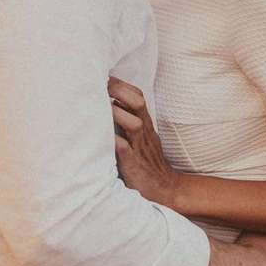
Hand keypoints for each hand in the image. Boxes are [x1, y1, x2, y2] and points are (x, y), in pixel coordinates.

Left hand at [109, 77, 176, 205]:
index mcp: (144, 124)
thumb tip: (108, 105)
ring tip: (101, 107)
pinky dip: (116, 142)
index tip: (104, 76)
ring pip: (134, 124)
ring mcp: (140, 148)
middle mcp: (143, 132)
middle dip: (119, 91)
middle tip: (100, 84)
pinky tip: (106, 136)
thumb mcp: (141, 138)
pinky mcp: (134, 165)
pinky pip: (126, 151)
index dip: (122, 84)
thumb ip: (128, 122)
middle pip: (137, 103)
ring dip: (117, 114)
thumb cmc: (147, 162)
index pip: (138, 96)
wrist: (165, 189)